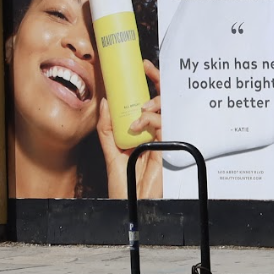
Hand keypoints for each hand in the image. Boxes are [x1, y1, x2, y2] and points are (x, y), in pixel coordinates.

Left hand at [98, 60, 164, 199]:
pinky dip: (152, 119)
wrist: (133, 207)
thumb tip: (104, 102)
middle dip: (158, 80)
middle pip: (163, 100)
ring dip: (152, 103)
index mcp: (144, 132)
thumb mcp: (110, 154)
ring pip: (166, 109)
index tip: (142, 67)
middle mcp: (156, 133)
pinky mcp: (169, 147)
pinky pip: (165, 124)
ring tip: (139, 112)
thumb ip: (107, 130)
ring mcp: (164, 139)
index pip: (150, 102)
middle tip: (147, 68)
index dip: (149, 83)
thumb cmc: (124, 186)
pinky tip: (139, 124)